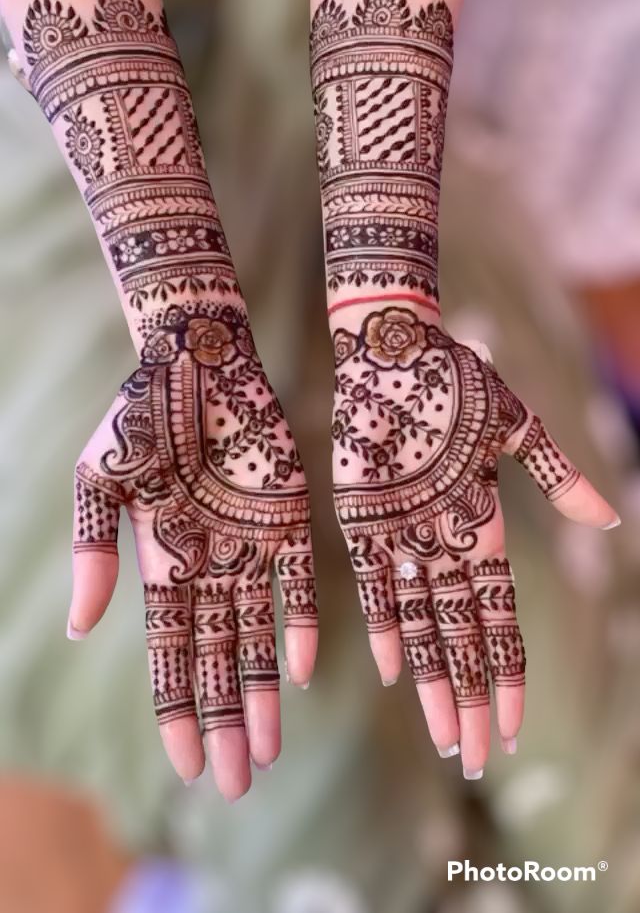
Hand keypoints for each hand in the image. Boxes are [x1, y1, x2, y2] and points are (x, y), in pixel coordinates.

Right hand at [69, 303, 317, 799]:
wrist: (197, 354)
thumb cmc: (139, 411)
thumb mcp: (102, 481)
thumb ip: (94, 553)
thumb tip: (84, 632)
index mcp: (161, 559)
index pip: (169, 653)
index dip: (176, 710)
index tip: (184, 767)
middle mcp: (210, 562)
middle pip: (218, 659)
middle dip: (224, 721)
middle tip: (235, 785)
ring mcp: (252, 542)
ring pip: (258, 635)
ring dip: (261, 693)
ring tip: (267, 753)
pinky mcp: (292, 517)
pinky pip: (299, 582)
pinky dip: (298, 626)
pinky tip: (300, 676)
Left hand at [330, 303, 617, 776]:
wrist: (393, 345)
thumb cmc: (457, 379)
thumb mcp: (516, 428)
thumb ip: (556, 477)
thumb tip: (610, 524)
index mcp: (484, 527)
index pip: (500, 619)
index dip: (505, 672)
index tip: (513, 724)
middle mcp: (443, 543)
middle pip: (461, 639)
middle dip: (469, 699)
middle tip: (475, 761)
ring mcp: (401, 536)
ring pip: (420, 625)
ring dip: (431, 681)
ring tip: (442, 736)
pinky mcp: (360, 519)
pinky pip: (373, 585)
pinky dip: (384, 625)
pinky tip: (391, 670)